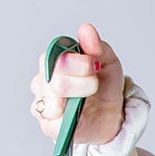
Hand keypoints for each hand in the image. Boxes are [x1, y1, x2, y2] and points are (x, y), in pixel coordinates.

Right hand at [28, 23, 125, 146]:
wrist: (111, 117)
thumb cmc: (104, 88)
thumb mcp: (109, 63)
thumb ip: (98, 47)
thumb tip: (86, 29)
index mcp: (54, 62)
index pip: (54, 57)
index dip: (76, 61)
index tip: (95, 65)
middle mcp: (43, 81)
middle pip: (55, 80)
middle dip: (83, 81)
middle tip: (95, 83)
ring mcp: (43, 103)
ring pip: (53, 100)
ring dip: (78, 99)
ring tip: (90, 99)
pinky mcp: (48, 126)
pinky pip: (52, 122)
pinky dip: (68, 118)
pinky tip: (79, 113)